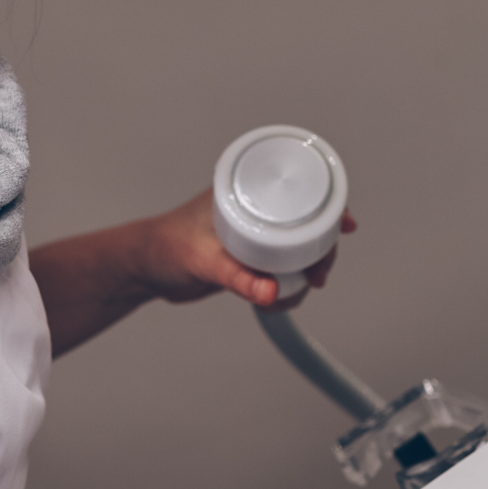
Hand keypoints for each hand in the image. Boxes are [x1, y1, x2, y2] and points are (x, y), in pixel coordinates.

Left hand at [140, 189, 356, 309]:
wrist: (143, 269)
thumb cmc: (163, 246)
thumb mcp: (204, 261)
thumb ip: (237, 279)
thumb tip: (270, 292)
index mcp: (241, 192)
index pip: (294, 192)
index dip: (326, 207)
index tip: (344, 225)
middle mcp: (250, 210)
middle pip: (303, 224)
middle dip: (320, 249)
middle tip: (319, 273)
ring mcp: (250, 235)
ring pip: (294, 249)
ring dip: (306, 269)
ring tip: (303, 287)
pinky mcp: (246, 258)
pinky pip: (278, 267)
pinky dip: (288, 282)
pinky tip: (284, 295)